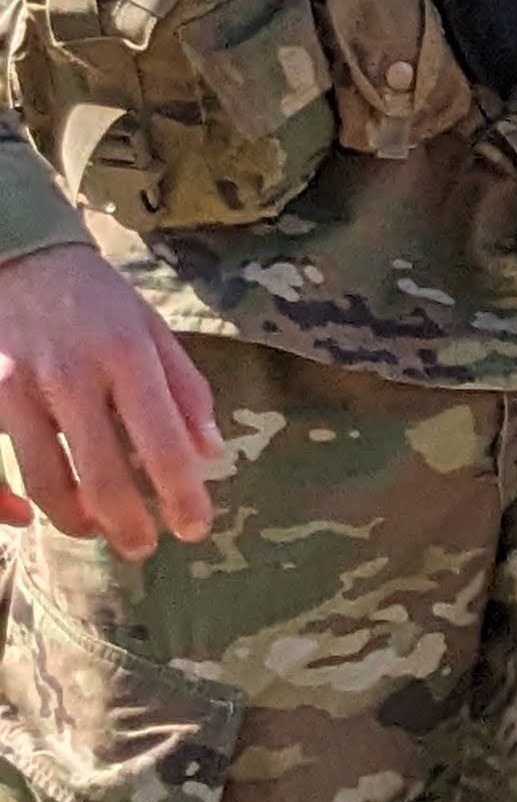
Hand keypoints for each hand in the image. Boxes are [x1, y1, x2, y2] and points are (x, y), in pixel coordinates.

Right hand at [0, 248, 221, 558]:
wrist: (18, 255)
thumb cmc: (95, 300)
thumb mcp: (151, 330)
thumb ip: (185, 391)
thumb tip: (211, 454)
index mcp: (125, 355)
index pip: (162, 442)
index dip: (182, 496)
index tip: (194, 529)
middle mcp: (69, 374)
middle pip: (102, 476)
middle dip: (128, 526)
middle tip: (142, 547)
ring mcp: (15, 387)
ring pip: (45, 482)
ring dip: (76, 521)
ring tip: (96, 528)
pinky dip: (4, 505)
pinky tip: (25, 517)